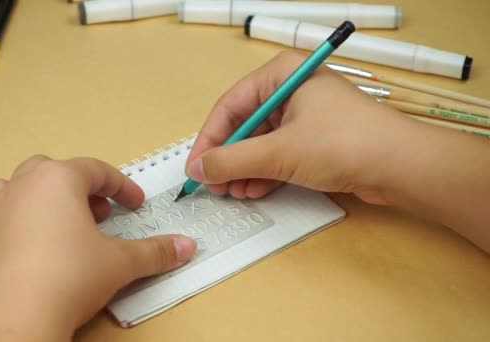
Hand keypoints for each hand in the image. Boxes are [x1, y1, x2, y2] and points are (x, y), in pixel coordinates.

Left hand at [0, 156, 196, 340]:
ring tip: (61, 221)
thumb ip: (156, 252)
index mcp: (58, 179)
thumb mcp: (121, 263)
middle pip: (55, 171)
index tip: (136, 205)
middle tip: (100, 213)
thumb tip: (188, 246)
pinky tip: (30, 244)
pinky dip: (16, 222)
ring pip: (19, 186)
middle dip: (81, 188)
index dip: (121, 187)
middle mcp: (23, 186)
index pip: (97, 171)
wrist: (15, 318)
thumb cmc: (71, 276)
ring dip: (43, 197)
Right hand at [185, 51, 414, 204]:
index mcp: (282, 74)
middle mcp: (293, 90)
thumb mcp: (278, 152)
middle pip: (245, 125)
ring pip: (262, 142)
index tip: (196, 166)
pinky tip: (253, 190)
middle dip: (228, 158)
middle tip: (214, 184)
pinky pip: (280, 153)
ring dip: (245, 169)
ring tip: (232, 193)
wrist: (402, 167)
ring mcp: (307, 115)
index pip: (231, 105)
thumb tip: (199, 168)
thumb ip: (232, 160)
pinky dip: (265, 172)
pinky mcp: (318, 139)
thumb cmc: (344, 143)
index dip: (209, 138)